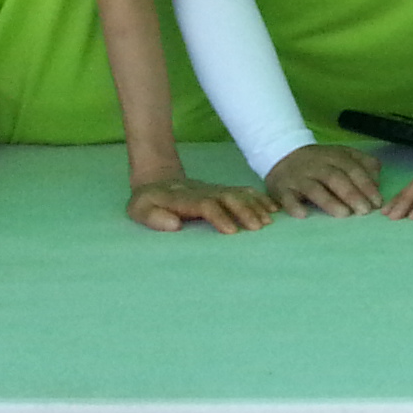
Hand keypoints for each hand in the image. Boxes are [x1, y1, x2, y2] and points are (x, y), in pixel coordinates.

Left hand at [125, 174, 274, 234]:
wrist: (158, 180)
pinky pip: (244, 192)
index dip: (219, 216)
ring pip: (239, 193)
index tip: (231, 231)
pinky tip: (273, 208)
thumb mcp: (139, 210)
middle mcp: (204, 192)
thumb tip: (174, 225)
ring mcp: (215, 189)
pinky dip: (260, 198)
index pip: (206, 204)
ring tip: (269, 220)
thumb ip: (153, 217)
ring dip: (255, 205)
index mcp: (184, 198)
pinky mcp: (222, 191)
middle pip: (228, 197)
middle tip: (258, 227)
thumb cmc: (147, 201)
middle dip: (245, 210)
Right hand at [263, 141, 381, 217]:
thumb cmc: (320, 161)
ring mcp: (298, 177)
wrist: (282, 154)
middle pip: (335, 178)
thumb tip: (378, 181)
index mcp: (334, 157)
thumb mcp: (342, 155)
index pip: (353, 169)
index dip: (366, 185)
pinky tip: (303, 215)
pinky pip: (286, 197)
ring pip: (314, 188)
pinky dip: (294, 206)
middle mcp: (316, 165)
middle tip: (364, 211)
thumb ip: (363, 164)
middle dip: (351, 194)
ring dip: (329, 201)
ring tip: (343, 214)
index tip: (377, 203)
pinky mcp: (281, 188)